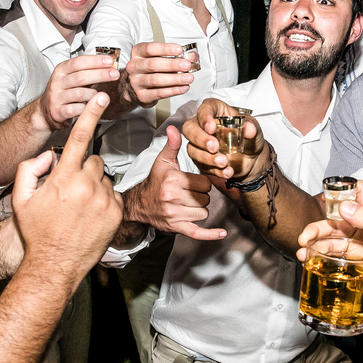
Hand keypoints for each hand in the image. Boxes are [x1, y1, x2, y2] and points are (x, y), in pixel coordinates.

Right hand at [11, 93, 121, 281]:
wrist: (55, 264)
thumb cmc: (37, 231)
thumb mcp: (21, 198)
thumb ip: (29, 169)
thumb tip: (49, 155)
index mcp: (63, 178)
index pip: (80, 138)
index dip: (90, 114)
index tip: (101, 98)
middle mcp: (87, 186)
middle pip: (93, 160)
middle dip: (83, 168)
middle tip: (71, 190)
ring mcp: (105, 200)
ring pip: (104, 178)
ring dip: (94, 185)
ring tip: (80, 207)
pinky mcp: (117, 213)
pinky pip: (114, 195)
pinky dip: (104, 200)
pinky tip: (91, 215)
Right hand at [37, 54, 119, 131]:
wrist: (46, 111)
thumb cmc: (64, 92)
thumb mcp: (71, 76)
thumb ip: (87, 70)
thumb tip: (109, 64)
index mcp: (61, 70)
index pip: (78, 62)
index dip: (95, 61)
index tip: (110, 61)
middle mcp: (57, 82)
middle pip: (80, 77)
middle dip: (100, 74)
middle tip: (114, 74)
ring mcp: (56, 97)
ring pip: (80, 94)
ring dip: (94, 94)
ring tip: (100, 96)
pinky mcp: (58, 111)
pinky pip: (76, 109)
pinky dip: (86, 108)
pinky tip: (90, 106)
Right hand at [120, 42, 196, 107]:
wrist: (135, 88)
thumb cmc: (149, 69)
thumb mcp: (159, 58)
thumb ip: (176, 56)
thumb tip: (192, 56)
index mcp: (138, 53)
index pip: (150, 48)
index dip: (165, 49)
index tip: (180, 50)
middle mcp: (134, 67)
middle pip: (153, 64)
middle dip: (172, 65)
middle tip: (187, 65)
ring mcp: (136, 82)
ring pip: (156, 80)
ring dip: (175, 79)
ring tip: (188, 78)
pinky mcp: (142, 95)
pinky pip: (159, 93)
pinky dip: (173, 90)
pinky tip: (183, 87)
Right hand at [124, 126, 225, 240]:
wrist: (140, 204)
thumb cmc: (155, 181)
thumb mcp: (163, 161)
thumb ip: (173, 145)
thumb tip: (174, 128)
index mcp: (173, 180)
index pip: (204, 183)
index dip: (202, 183)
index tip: (194, 182)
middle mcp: (173, 198)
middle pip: (206, 198)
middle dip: (201, 196)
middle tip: (190, 193)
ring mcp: (174, 214)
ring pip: (204, 213)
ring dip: (200, 209)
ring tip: (188, 203)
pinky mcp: (176, 227)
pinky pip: (197, 233)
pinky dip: (210, 234)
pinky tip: (222, 233)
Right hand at [181, 98, 266, 185]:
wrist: (252, 159)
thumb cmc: (249, 138)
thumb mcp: (255, 131)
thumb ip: (252, 128)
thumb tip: (249, 128)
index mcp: (216, 111)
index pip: (205, 108)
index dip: (205, 117)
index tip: (211, 127)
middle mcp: (203, 125)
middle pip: (190, 128)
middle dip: (200, 139)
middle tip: (214, 147)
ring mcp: (199, 143)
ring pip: (192, 149)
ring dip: (207, 158)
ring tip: (224, 162)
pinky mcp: (200, 159)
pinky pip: (201, 165)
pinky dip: (214, 170)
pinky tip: (226, 171)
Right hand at [297, 183, 362, 312]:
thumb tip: (347, 206)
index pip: (358, 193)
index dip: (341, 191)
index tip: (325, 198)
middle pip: (337, 218)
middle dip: (319, 225)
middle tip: (307, 234)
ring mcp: (359, 244)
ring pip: (332, 237)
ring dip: (316, 241)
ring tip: (304, 249)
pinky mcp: (353, 260)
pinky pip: (332, 254)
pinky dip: (319, 254)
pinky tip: (310, 258)